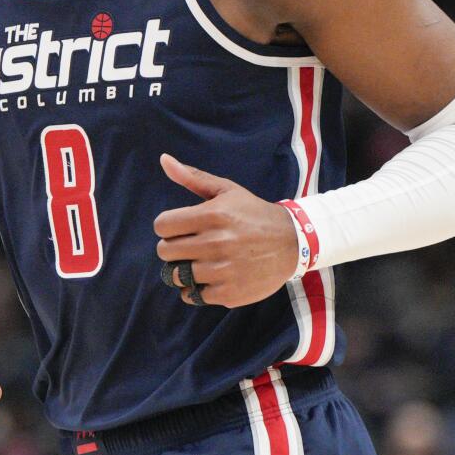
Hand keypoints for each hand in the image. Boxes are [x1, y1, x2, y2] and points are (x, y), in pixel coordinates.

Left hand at [154, 154, 299, 307]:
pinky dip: (195, 289)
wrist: (292, 243)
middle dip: (173, 248)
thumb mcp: (226, 190)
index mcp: (212, 215)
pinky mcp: (229, 292)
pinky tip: (208, 278)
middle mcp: (216, 242)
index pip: (162, 226)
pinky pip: (192, 295)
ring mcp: (222, 270)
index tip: (180, 228)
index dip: (167, 227)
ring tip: (199, 262)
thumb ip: (193, 177)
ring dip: (184, 269)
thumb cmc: (253, 213)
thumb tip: (163, 159)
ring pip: (177, 275)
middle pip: (165, 252)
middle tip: (189, 245)